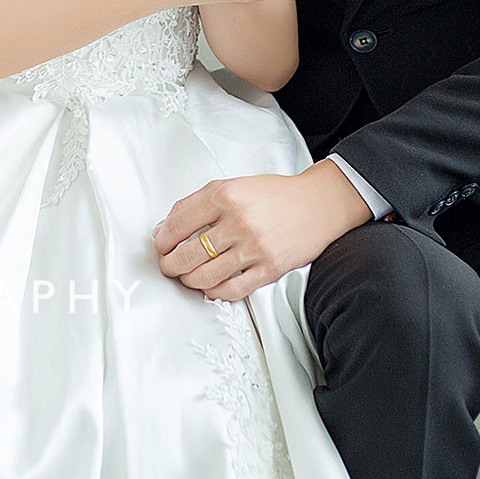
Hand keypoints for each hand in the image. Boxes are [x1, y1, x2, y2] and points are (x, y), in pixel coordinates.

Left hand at [152, 161, 375, 301]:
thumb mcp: (234, 185)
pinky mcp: (269, 269)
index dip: (161, 240)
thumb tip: (166, 227)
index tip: (161, 245)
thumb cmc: (276, 195)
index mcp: (225, 195)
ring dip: (189, 281)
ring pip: (204, 277)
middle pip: (185, 255)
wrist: (318, 204)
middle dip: (169, 265)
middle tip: (168, 266)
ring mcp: (254, 247)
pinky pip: (231, 290)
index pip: (176, 224)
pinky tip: (212, 286)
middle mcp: (238, 221)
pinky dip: (215, 292)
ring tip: (188, 276)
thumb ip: (199, 203)